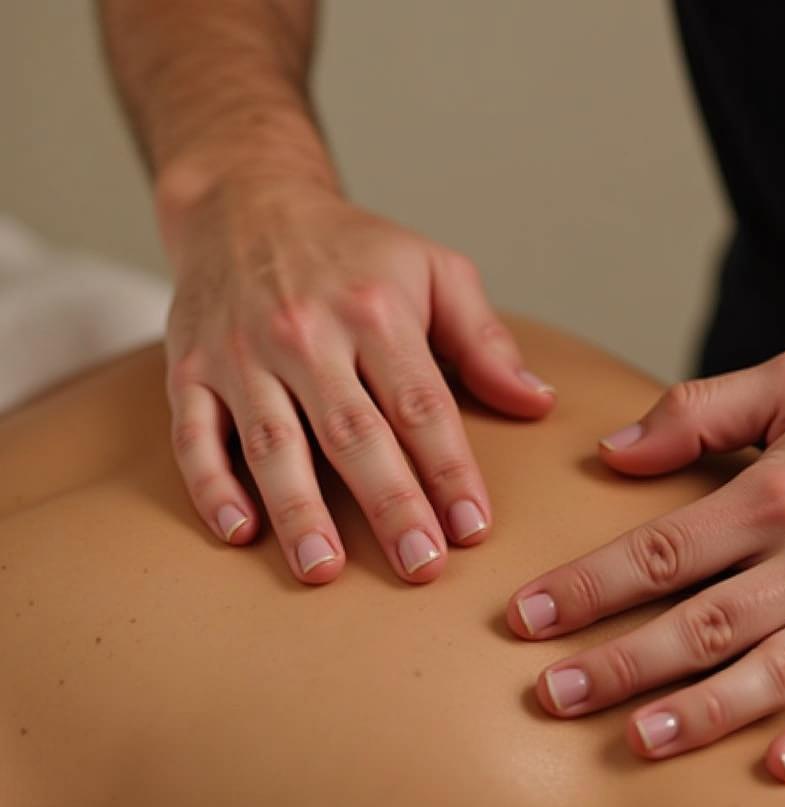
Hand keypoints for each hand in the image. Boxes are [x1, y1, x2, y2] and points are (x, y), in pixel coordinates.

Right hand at [164, 177, 554, 582]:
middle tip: (420, 567)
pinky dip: (211, 485)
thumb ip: (485, 339)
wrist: (245, 202)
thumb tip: (538, 403)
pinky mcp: (190, 369)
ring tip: (324, 570)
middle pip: (353, 432)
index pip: (420, 405)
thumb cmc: (352, 250)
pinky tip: (239, 533)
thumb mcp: (433, 270)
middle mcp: (305, 333)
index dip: (449, 470)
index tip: (473, 528)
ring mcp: (242, 353)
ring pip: (272, 441)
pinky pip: (194, 434)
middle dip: (389, 504)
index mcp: (374, 310)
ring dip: (298, 509)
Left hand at [508, 345, 784, 780]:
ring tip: (636, 740)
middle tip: (553, 696)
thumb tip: (614, 450)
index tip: (528, 617)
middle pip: (700, 624)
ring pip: (773, 673)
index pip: (660, 552)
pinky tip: (777, 766)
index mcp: (781, 493)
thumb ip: (699, 410)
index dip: (586, 588)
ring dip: (700, 712)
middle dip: (619, 664)